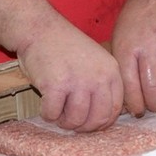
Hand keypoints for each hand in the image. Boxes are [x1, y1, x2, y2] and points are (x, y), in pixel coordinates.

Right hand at [15, 17, 123, 132]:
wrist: (40, 28)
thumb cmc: (64, 48)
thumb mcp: (95, 61)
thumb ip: (102, 85)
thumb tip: (101, 121)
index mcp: (111, 71)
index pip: (114, 109)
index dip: (100, 123)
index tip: (88, 123)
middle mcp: (98, 77)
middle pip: (97, 120)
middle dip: (82, 127)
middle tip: (69, 120)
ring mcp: (78, 81)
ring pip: (75, 121)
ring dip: (63, 121)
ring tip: (57, 110)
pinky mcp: (56, 85)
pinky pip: (52, 115)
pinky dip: (47, 114)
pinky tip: (45, 102)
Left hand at [111, 0, 155, 117]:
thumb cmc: (135, 22)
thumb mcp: (119, 40)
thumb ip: (122, 68)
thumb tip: (126, 102)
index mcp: (127, 49)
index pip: (131, 87)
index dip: (136, 104)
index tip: (138, 111)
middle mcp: (148, 48)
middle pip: (154, 89)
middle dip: (154, 104)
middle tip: (154, 106)